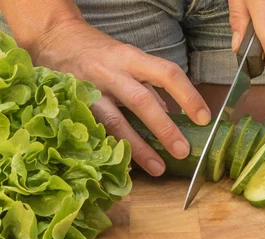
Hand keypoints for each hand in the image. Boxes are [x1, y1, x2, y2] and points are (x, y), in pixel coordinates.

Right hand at [32, 19, 210, 175]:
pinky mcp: (76, 107)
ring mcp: (91, 90)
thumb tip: (171, 115)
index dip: (188, 95)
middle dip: (165, 128)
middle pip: (142, 101)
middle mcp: (112, 72)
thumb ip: (149, 87)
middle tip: (183, 150)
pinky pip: (98, 132)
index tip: (203, 118)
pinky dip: (115, 148)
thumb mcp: (129, 60)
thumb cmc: (101, 54)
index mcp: (132, 58)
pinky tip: (127, 164)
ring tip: (159, 168)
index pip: (167, 73)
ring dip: (140, 148)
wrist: (56, 40)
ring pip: (117, 122)